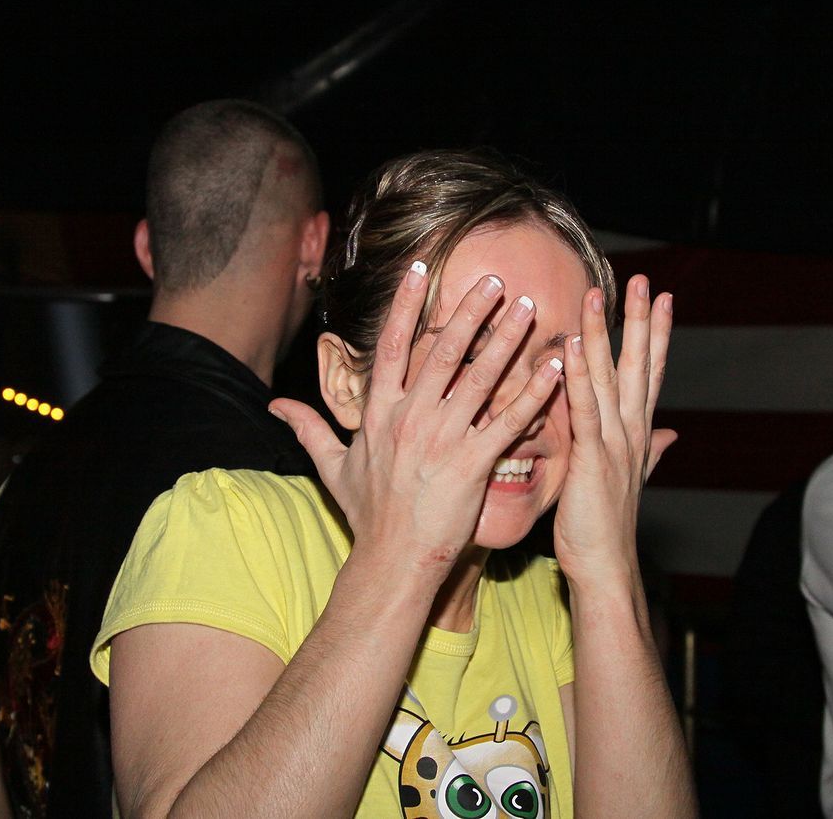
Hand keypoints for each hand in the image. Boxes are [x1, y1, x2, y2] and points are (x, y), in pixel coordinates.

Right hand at [271, 261, 563, 575]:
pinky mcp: (472, 465)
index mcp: (379, 413)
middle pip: (443, 351)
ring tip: (529, 308)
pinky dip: (534, 394)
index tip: (421, 271)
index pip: (393, 347)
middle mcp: (411, 418)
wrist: (392, 561)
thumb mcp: (332, 468)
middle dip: (469, 311)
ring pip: (480, 378)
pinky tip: (556, 369)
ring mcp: (443, 440)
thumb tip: (276, 407)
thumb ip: (309, 429)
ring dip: (507, 340)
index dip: (407, 307)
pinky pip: (508, 421)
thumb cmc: (368, 515)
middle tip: (493, 279)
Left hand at [552, 274, 675, 581]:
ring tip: (600, 294)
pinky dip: (579, 374)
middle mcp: (630, 432)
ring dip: (605, 333)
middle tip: (645, 281)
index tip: (664, 300)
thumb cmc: (606, 528)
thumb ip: (650, 452)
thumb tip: (671, 435)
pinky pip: (583, 408)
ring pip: (610, 377)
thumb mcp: (630, 480)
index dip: (658, 336)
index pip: (650, 374)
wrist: (605, 569)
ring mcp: (613, 443)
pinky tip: (573, 344)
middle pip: (639, 365)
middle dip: (642, 322)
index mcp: (635, 434)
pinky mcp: (590, 457)